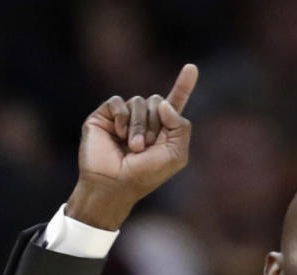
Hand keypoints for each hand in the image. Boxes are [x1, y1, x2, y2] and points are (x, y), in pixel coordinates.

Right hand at [66, 63, 198, 230]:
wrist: (114, 185)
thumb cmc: (145, 176)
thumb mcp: (175, 155)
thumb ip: (181, 127)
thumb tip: (163, 103)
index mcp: (162, 130)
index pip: (174, 103)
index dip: (184, 85)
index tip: (191, 68)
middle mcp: (143, 121)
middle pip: (157, 100)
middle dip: (155, 123)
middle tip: (146, 147)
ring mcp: (124, 117)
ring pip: (139, 101)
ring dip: (139, 126)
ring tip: (133, 148)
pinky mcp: (105, 116)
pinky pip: (118, 102)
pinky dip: (122, 117)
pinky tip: (118, 134)